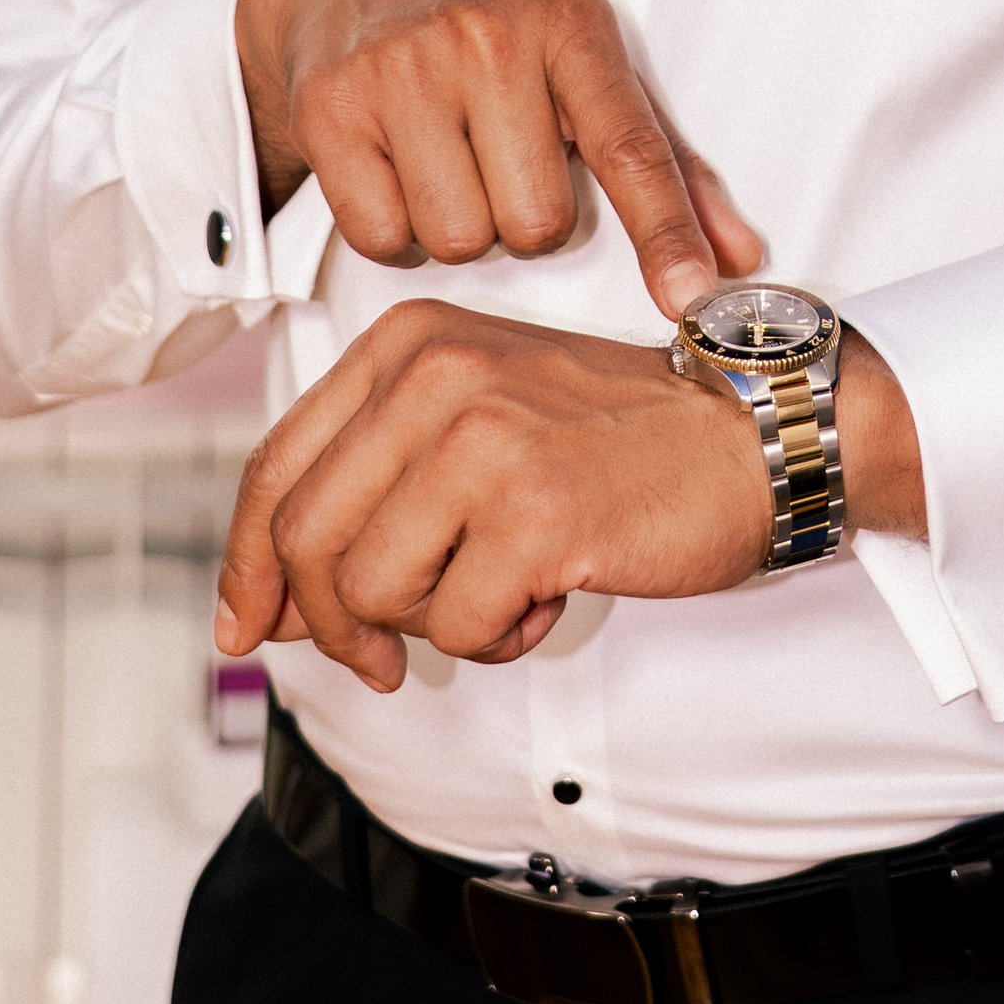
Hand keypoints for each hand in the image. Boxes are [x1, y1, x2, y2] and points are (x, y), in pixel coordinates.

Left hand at [212, 305, 927, 688]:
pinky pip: (458, 626)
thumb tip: (271, 606)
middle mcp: (434, 374)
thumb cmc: (618, 437)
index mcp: (408, 342)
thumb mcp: (478, 420)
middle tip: (381, 661)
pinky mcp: (535, 511)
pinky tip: (548, 600)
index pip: (275, 468)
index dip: (247, 565)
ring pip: (372, 592)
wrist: (757, 431)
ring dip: (432, 629)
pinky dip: (498, 640)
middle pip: (306, 540)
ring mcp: (483, 438)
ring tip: (502, 597)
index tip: (248, 627)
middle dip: (333, 625)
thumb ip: (374, 489)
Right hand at [235, 0, 760, 317]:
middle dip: (521, 217)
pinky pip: (382, 236)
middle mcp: (486, 35)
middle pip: (536, 224)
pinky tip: (391, 164)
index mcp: (568, 23)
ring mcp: (402, 66)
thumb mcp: (584, 58)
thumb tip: (741, 256)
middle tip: (498, 159)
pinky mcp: (330, 105)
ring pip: (458, 239)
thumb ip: (666, 160)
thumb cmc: (491, 22)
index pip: (630, 146)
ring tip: (444, 157)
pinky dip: (390, 226)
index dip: (665, 231)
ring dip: (455, 224)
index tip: (690, 298)